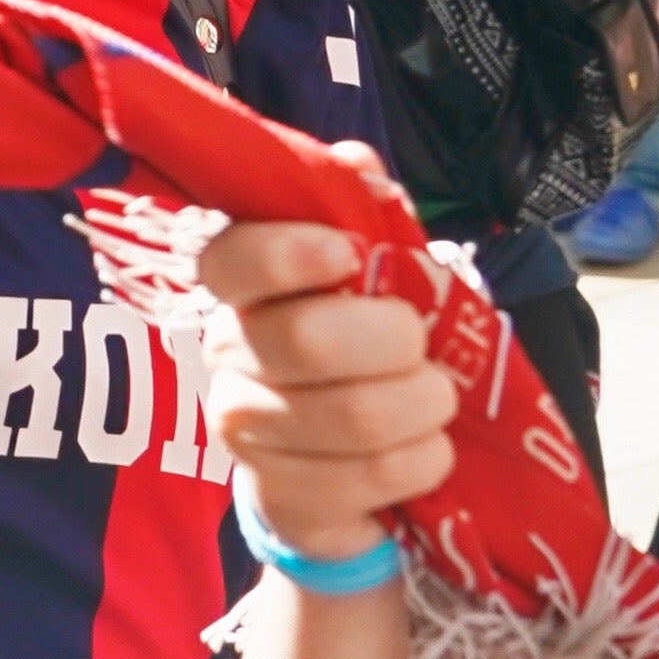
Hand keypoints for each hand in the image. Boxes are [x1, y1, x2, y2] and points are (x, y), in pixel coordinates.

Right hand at [196, 206, 459, 561]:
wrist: (347, 478)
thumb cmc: (365, 357)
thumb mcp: (377, 284)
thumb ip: (367, 221)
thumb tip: (354, 161)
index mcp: (243, 291)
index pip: (229, 259)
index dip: (284, 253)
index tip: (344, 255)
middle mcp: (225, 356)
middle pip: (306, 341)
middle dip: (396, 342)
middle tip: (421, 350)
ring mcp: (246, 432)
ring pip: (354, 414)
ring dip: (423, 405)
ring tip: (432, 402)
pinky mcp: (280, 497)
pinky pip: (374, 475)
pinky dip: (425, 459)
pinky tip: (424, 452)